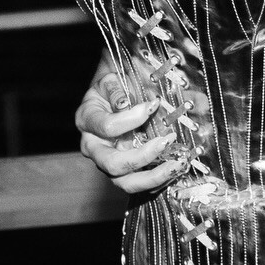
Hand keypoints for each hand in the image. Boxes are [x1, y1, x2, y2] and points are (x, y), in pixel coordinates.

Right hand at [75, 72, 183, 195]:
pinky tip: (176, 168)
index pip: (106, 127)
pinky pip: (140, 185)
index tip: (152, 106)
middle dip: (142, 156)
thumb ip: (115, 89)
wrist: (112, 96)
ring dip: (154, 177)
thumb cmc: (112, 87)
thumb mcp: (110, 79)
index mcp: (87, 121)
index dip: (130, 119)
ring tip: (177, 164)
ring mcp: (108, 164)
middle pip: (113, 165)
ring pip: (126, 183)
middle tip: (166, 141)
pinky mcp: (125, 173)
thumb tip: (124, 104)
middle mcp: (94, 148)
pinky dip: (160, 181)